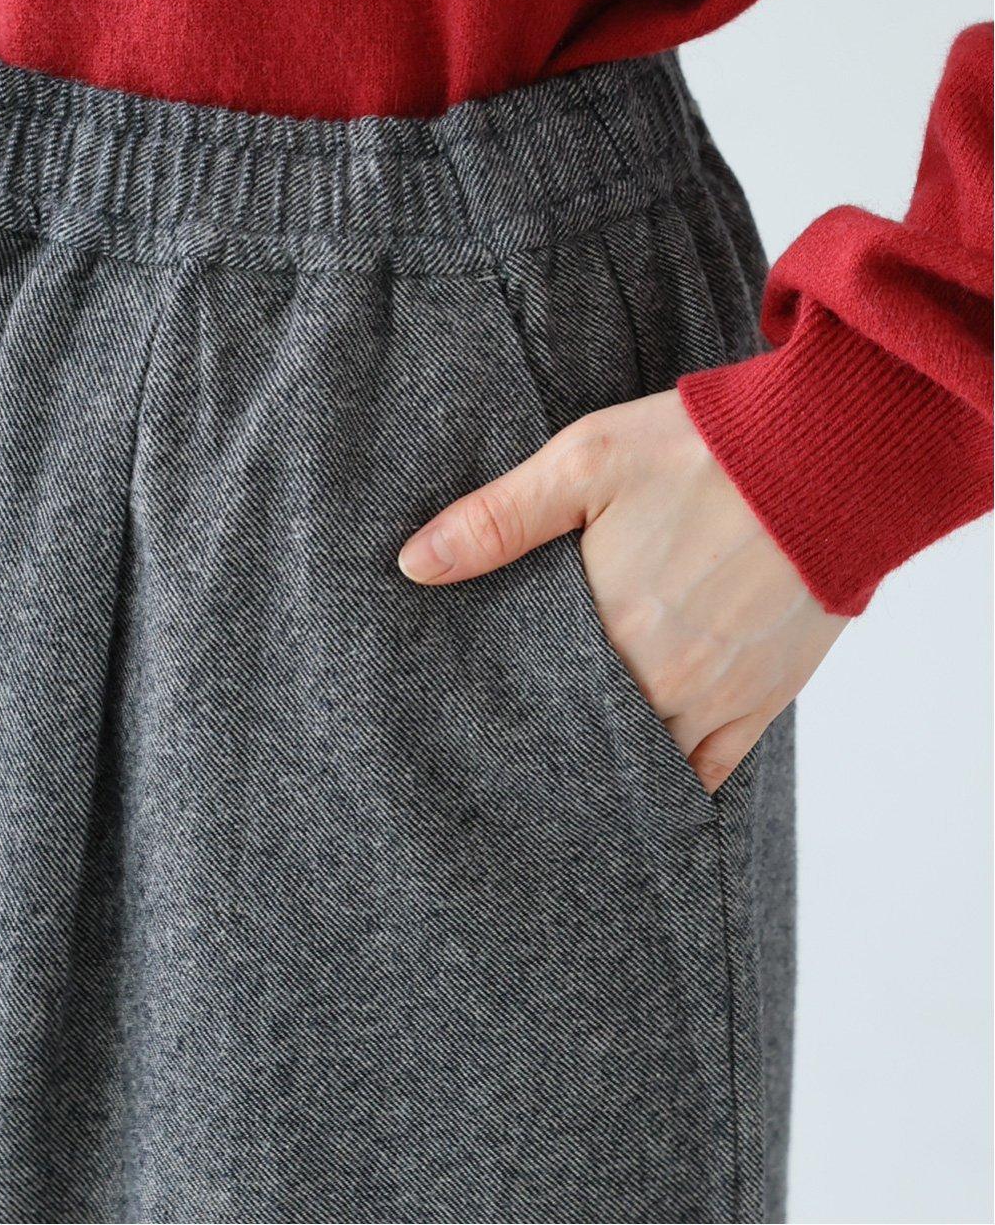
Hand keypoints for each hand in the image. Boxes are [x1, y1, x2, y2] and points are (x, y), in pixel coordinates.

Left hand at [398, 389, 848, 793]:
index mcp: (606, 630)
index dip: (503, 712)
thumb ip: (496, 520)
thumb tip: (414, 565)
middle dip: (549, 741)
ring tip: (568, 768)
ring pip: (643, 762)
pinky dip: (675, 784)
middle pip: (583, 736)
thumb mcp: (583, 463)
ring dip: (606, 764)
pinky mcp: (764, 700)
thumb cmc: (701, 452)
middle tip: (514, 749)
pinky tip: (644, 790)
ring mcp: (715, 699)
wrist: (829, 456)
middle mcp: (659, 683)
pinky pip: (711, 771)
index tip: (473, 722)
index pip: (532, 700)